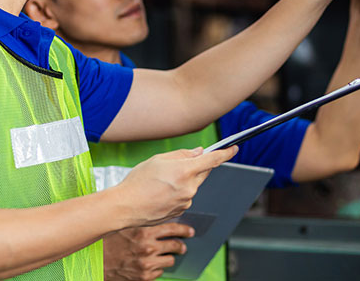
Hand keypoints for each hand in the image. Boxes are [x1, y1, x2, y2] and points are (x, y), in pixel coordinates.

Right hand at [103, 223, 193, 280]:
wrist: (94, 261)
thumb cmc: (108, 241)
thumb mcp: (126, 226)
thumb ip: (143, 224)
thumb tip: (161, 220)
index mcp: (143, 231)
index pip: (173, 228)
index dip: (184, 229)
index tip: (189, 231)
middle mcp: (147, 247)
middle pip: (175, 246)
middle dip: (180, 246)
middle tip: (181, 246)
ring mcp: (147, 264)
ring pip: (170, 261)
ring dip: (167, 258)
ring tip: (162, 256)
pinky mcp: (144, 278)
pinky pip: (160, 273)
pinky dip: (156, 269)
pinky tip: (149, 265)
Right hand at [115, 146, 237, 226]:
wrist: (126, 207)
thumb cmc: (138, 181)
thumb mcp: (158, 159)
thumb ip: (182, 154)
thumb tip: (198, 153)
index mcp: (184, 171)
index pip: (212, 160)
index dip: (225, 153)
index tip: (233, 149)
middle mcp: (189, 188)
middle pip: (203, 172)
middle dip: (196, 166)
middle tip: (178, 164)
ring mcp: (187, 201)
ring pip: (193, 184)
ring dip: (184, 179)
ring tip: (161, 181)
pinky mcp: (182, 210)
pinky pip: (186, 196)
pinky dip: (178, 191)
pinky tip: (161, 192)